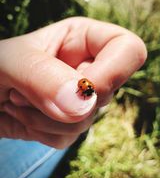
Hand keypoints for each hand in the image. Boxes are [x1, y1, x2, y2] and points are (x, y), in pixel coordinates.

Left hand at [0, 17, 146, 147]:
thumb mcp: (10, 61)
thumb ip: (44, 76)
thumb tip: (85, 103)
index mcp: (84, 38)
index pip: (129, 50)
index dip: (113, 73)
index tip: (81, 89)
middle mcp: (88, 66)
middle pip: (107, 93)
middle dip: (63, 101)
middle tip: (23, 90)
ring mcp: (82, 97)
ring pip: (87, 121)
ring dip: (45, 119)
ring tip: (16, 100)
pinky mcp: (70, 122)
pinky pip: (69, 138)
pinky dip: (40, 132)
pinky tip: (22, 115)